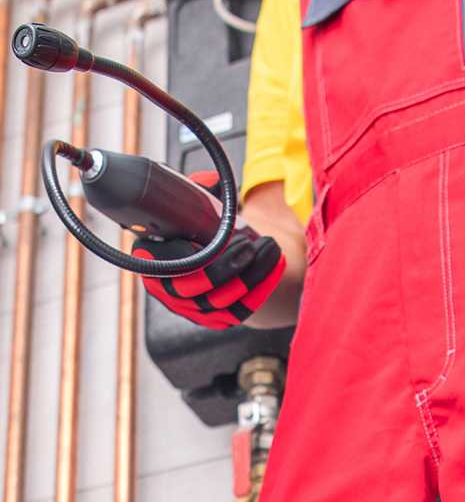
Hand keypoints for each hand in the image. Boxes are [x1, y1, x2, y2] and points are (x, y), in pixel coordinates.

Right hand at [133, 171, 285, 329]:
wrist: (222, 256)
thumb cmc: (204, 228)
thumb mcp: (196, 204)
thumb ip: (198, 190)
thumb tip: (211, 181)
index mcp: (151, 260)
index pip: (161, 265)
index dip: (184, 256)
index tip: (212, 238)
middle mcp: (167, 291)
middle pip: (193, 287)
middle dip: (225, 266)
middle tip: (250, 244)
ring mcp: (191, 310)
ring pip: (220, 300)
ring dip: (251, 275)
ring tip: (271, 247)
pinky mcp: (217, 321)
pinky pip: (240, 310)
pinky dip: (261, 289)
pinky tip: (277, 267)